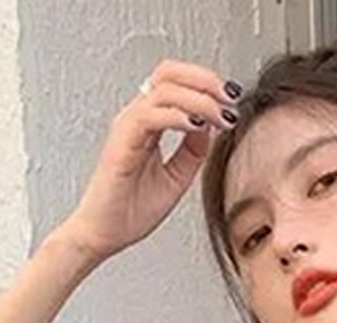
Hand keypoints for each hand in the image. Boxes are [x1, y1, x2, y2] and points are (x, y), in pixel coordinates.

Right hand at [55, 61, 239, 262]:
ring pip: (164, 89)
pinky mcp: (122, 141)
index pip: (176, 82)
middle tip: (230, 97)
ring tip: (220, 115)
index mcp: (148, 123)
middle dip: (205, 80)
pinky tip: (196, 126)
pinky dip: (178, 115)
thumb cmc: (130, 211)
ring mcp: (128, 127)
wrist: (105, 235)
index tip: (231, 101)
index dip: (205, 83)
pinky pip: (151, 114)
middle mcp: (137, 118)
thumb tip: (211, 125)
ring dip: (198, 98)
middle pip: (169, 73)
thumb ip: (193, 150)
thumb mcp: (177, 176)